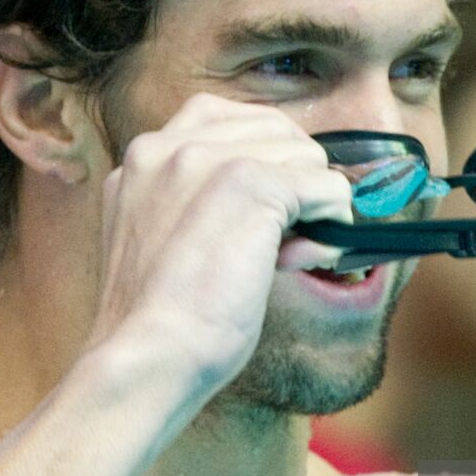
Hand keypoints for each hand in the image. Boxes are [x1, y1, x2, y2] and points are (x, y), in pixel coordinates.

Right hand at [87, 93, 352, 396]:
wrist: (152, 356)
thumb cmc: (163, 321)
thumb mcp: (161, 238)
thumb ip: (198, 200)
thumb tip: (284, 194)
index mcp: (143, 157)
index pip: (225, 119)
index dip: (263, 160)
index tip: (265, 210)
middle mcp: (170, 146)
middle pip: (275, 131)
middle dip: (292, 181)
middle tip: (279, 240)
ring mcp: (209, 158)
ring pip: (306, 156)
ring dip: (312, 206)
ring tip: (283, 258)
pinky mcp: (249, 181)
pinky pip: (327, 186)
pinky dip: (332, 222)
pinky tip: (304, 259)